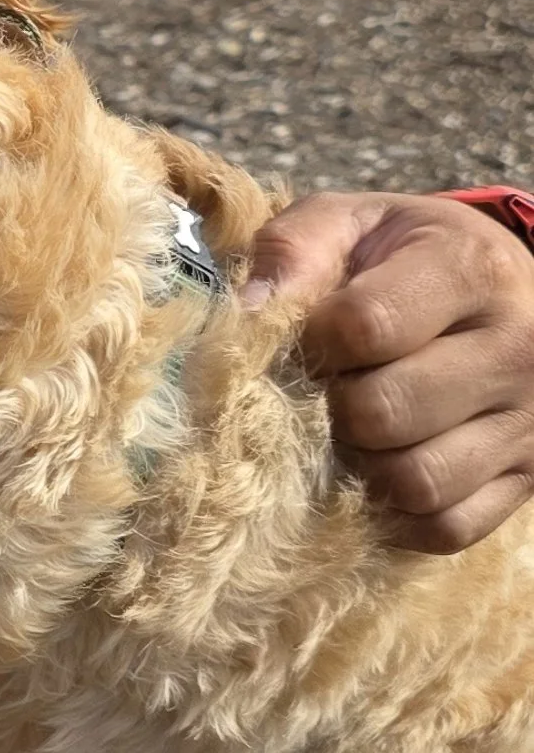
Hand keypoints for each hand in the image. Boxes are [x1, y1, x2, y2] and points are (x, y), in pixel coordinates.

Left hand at [245, 192, 533, 553]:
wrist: (496, 292)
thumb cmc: (402, 259)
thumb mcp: (351, 225)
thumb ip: (294, 250)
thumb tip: (248, 315)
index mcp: (472, 268)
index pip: (366, 327)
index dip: (313, 342)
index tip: (309, 339)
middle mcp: (517, 347)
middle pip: (385, 413)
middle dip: (334, 408)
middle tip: (331, 390)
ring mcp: (529, 422)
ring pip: (417, 482)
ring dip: (363, 467)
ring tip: (356, 430)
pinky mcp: (526, 479)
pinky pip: (446, 526)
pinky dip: (400, 514)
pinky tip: (385, 469)